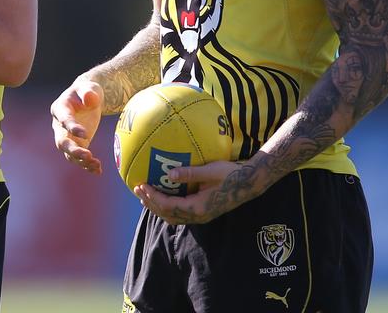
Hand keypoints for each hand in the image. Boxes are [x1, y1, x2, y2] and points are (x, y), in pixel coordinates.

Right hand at [51, 79, 104, 173]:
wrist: (89, 98)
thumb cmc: (88, 90)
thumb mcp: (89, 87)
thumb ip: (88, 91)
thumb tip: (90, 100)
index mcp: (59, 109)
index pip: (63, 120)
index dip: (72, 127)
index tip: (85, 134)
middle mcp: (59, 125)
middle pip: (62, 141)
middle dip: (73, 150)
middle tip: (88, 155)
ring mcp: (67, 136)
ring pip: (69, 153)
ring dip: (81, 161)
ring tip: (96, 164)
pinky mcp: (77, 143)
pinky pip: (79, 158)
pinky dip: (87, 165)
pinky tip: (98, 170)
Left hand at [134, 160, 259, 224]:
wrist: (250, 183)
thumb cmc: (231, 173)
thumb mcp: (210, 171)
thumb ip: (190, 174)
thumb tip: (169, 174)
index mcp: (198, 207)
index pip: (168, 206)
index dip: (152, 197)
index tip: (141, 185)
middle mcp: (198, 216)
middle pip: (167, 214)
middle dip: (150, 203)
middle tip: (137, 190)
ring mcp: (201, 216)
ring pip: (173, 217)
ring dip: (158, 207)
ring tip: (145, 196)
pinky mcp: (203, 212)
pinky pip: (181, 214)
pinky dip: (168, 208)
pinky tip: (163, 197)